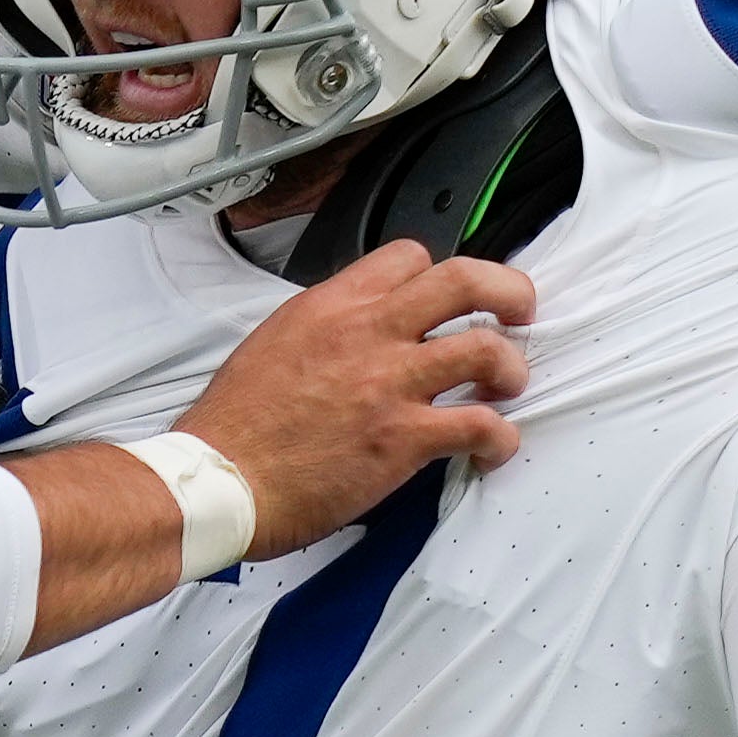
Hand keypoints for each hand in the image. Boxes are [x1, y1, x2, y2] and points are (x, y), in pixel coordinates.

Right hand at [182, 239, 533, 559]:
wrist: (219, 479)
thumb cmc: (235, 426)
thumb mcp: (273, 344)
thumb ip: (326, 331)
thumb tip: (356, 339)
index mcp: (331, 306)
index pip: (408, 257)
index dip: (439, 277)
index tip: (450, 301)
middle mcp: (366, 332)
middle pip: (464, 279)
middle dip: (508, 290)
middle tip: (518, 312)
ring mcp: (388, 383)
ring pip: (485, 348)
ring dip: (511, 368)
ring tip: (505, 387)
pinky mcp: (403, 437)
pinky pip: (480, 425)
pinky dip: (500, 438)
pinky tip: (491, 450)